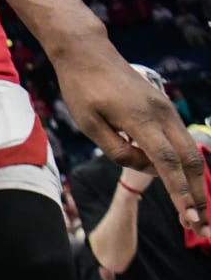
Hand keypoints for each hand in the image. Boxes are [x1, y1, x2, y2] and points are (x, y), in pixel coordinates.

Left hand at [54, 47, 207, 235]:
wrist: (88, 52)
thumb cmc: (82, 88)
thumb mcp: (88, 124)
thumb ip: (118, 151)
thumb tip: (147, 169)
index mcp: (140, 119)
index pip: (166, 162)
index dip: (179, 192)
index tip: (188, 217)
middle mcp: (162, 114)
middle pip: (190, 161)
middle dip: (198, 195)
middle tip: (202, 227)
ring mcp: (167, 110)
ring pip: (190, 152)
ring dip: (196, 183)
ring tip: (195, 212)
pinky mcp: (165, 109)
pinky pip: (181, 141)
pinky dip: (186, 165)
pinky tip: (181, 185)